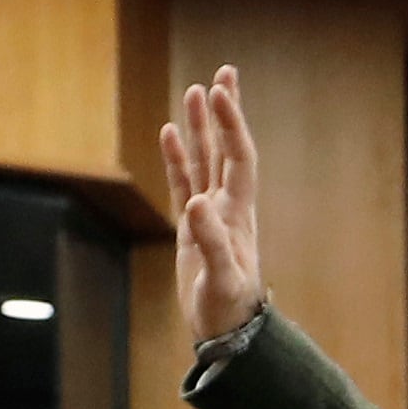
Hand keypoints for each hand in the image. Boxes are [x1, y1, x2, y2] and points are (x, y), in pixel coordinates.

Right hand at [163, 66, 268, 344]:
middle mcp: (227, 207)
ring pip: (204, 161)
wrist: (227, 335)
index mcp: (238, 213)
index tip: (220, 93)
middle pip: (226, 149)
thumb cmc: (227, 310)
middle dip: (224, 113)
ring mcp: (210, 216)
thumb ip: (212, 241)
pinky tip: (169, 133)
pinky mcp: (192, 228)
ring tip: (194, 92)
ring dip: (200, 129)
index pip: (237, 158)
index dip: (231, 125)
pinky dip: (177, 158)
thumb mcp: (221, 279)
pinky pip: (183, 183)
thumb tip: (198, 203)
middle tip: (224, 73)